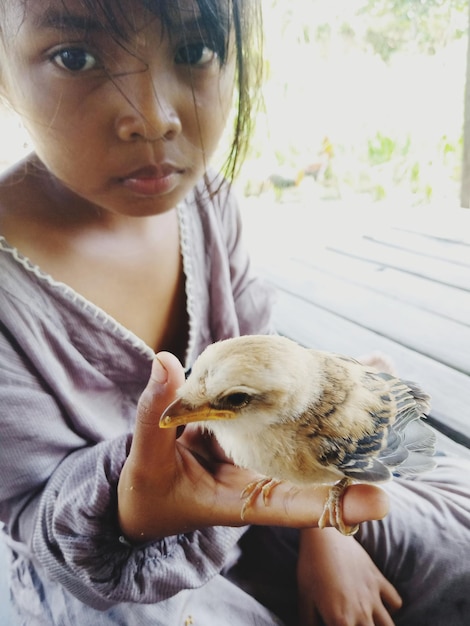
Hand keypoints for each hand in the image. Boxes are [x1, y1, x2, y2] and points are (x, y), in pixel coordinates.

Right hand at [118, 352, 389, 542]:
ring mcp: (258, 452)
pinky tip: (326, 366)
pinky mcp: (249, 432)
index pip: (294, 508)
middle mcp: (261, 477)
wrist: (142, 496)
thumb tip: (166, 362)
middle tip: (391, 428)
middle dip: (355, 453)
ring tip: (373, 376)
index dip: (337, 506)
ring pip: (303, 435)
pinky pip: (276, 412)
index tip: (378, 499)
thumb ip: (156, 415)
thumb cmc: (148, 493)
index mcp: (243, 501)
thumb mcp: (147, 459)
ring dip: (337, 413)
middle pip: (315, 470)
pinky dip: (297, 393)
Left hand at [297, 528, 401, 625]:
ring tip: (371, 623)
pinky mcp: (379, 580)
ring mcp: (373, 597)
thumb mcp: (304, 598)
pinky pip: (395, 602)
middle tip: (354, 623)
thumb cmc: (310, 567)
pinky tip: (381, 607)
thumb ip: (309, 623)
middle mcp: (361, 614)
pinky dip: (391, 608)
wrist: (324, 535)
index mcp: (340, 622)